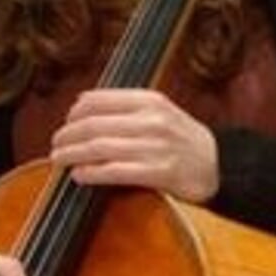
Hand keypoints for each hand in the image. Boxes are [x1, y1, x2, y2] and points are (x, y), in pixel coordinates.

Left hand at [49, 88, 218, 202]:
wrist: (220, 165)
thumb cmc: (182, 139)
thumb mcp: (159, 111)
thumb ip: (125, 106)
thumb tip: (81, 103)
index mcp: (149, 100)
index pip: (99, 100)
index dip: (74, 113)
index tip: (66, 122)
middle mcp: (151, 120)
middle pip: (94, 125)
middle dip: (67, 136)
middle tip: (55, 145)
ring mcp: (156, 146)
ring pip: (100, 147)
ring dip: (73, 154)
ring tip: (59, 160)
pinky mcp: (159, 172)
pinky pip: (116, 171)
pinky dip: (92, 173)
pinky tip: (79, 176)